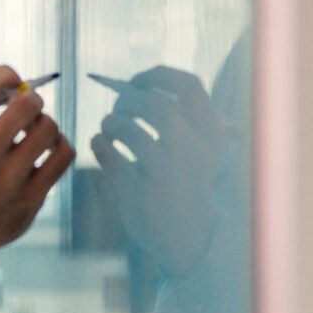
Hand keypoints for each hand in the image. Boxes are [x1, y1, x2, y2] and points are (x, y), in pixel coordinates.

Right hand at [0, 65, 74, 275]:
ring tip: (35, 132)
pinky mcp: (31, 199)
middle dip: (31, 98)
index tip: (12, 79)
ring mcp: (8, 181)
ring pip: (48, 128)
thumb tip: (21, 83)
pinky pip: (63, 155)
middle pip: (24, 106)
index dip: (4, 73)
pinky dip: (60, 144)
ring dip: (46, 123)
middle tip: (29, 105)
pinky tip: (47, 150)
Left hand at [91, 66, 230, 276]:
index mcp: (213, 134)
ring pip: (126, 127)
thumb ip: (177, 116)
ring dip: (110, 122)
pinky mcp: (140, 191)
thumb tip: (133, 85)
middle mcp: (194, 151)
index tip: (136, 84)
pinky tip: (103, 147)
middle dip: (126, 100)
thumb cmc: (186, 181)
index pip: (187, 84)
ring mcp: (168, 172)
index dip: (155, 76)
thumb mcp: (196, 148)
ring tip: (109, 130)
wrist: (188, 236)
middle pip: (152, 103)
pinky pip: (107, 152)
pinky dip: (99, 143)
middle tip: (118, 109)